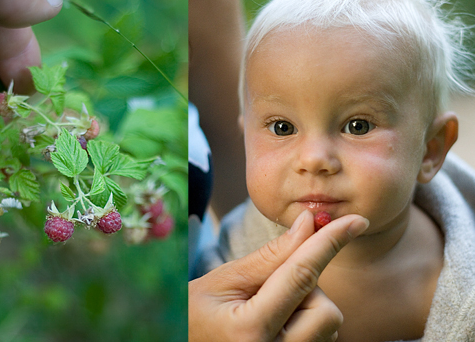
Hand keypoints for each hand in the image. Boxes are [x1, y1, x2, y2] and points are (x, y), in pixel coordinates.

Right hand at [189, 210, 368, 341]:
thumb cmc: (195, 314)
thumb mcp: (223, 280)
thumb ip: (270, 256)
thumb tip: (308, 224)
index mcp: (250, 331)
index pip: (300, 276)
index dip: (328, 243)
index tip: (356, 221)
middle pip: (324, 308)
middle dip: (306, 287)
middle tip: (268, 287)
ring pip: (326, 324)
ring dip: (306, 306)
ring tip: (266, 310)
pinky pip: (320, 337)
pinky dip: (306, 321)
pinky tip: (277, 323)